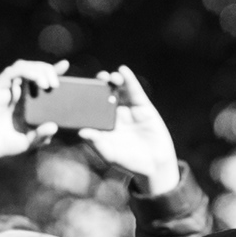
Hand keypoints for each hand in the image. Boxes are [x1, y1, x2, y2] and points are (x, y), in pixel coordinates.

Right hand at [0, 60, 64, 176]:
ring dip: (38, 69)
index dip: (52, 70)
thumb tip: (54, 126)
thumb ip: (41, 136)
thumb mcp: (27, 142)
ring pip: (23, 66)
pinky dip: (26, 71)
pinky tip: (36, 80)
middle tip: (57, 84)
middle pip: (34, 68)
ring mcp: (6, 88)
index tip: (65, 66)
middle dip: (48, 70)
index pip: (40, 79)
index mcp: (26, 100)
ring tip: (48, 84)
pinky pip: (11, 72)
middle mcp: (16, 91)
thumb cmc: (2, 144)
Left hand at [79, 66, 180, 195]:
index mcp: (104, 125)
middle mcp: (115, 115)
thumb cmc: (130, 163)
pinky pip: (135, 91)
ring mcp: (129, 110)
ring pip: (119, 90)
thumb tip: (81, 132)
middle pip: (105, 95)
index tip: (80, 89)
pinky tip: (123, 70)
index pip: (92, 107)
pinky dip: (130, 79)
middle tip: (97, 79)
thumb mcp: (110, 154)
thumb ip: (97, 143)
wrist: (155, 166)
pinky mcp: (143, 107)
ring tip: (110, 77)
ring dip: (114, 80)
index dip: (86, 97)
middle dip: (100, 85)